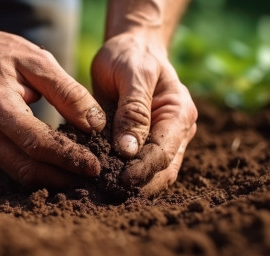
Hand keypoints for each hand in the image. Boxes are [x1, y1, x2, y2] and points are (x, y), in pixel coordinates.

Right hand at [0, 28, 105, 188]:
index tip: (95, 166)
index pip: (36, 143)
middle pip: (28, 168)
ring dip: (53, 179)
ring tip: (82, 176)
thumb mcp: (38, 61)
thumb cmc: (1, 53)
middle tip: (94, 177)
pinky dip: (41, 171)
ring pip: (21, 174)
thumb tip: (95, 125)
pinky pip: (16, 166)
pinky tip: (61, 167)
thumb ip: (67, 92)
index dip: (68, 158)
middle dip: (63, 177)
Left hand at [92, 33, 196, 194]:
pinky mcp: (144, 139)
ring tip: (105, 191)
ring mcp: (161, 136)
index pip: (164, 151)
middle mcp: (175, 130)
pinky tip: (104, 178)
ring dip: (133, 184)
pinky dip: (124, 172)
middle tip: (109, 193)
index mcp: (178, 113)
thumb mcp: (133, 74)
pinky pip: (138, 162)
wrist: (130, 48)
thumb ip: (133, 111)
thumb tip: (129, 150)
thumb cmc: (132, 55)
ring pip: (153, 171)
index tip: (122, 180)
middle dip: (140, 184)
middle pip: (163, 169)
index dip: (144, 169)